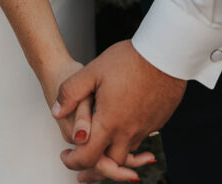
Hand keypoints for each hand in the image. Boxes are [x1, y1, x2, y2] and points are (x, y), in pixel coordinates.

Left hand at [45, 53, 157, 181]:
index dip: (73, 161)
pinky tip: (125, 126)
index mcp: (109, 122)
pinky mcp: (158, 120)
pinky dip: (130, 138)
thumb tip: (56, 111)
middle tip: (82, 165)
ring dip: (113, 153)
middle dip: (93, 167)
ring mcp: (145, 128)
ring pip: (127, 151)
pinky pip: (141, 137)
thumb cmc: (130, 60)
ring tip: (103, 147)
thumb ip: (71, 92)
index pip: (88, 156)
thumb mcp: (93, 71)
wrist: (165, 54)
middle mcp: (129, 131)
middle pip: (109, 162)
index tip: (66, 156)